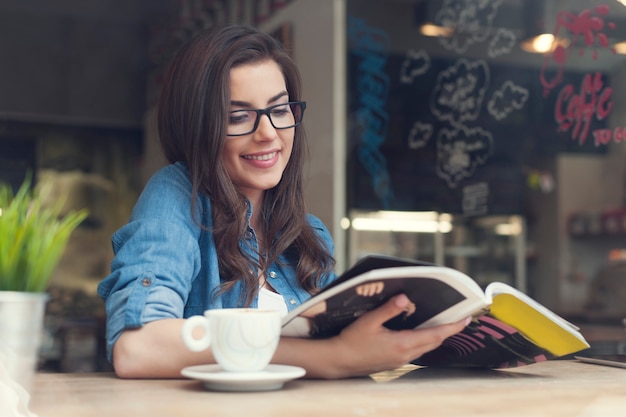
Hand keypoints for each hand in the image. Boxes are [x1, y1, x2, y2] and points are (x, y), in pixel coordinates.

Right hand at [328, 293, 470, 376]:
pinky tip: (421, 334)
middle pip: (434, 342)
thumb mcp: (369, 321)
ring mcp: (400, 360)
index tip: (466, 319)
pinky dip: (424, 341)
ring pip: (426, 347)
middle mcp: (404, 354)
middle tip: (460, 319)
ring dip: (437, 336)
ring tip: (445, 324)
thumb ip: (388, 309)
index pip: (434, 335)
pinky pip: (416, 351)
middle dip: (448, 330)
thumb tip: (404, 298)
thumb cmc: (351, 341)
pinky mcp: (394, 362)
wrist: (340, 361)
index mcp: (401, 343)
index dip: (452, 327)